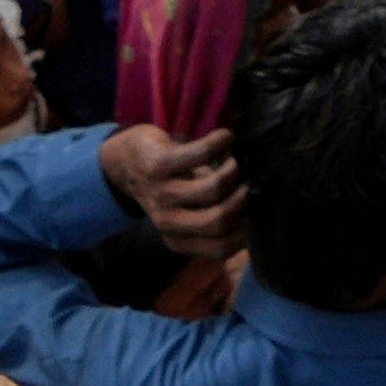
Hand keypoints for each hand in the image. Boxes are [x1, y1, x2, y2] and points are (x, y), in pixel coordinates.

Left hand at [98, 123, 243, 263]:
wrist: (126, 162)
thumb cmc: (171, 187)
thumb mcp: (190, 211)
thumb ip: (217, 216)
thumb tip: (260, 214)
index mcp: (178, 240)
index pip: (222, 249)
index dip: (247, 231)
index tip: (257, 210)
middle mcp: (168, 223)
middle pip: (218, 221)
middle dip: (242, 200)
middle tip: (249, 182)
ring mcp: (161, 194)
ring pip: (212, 189)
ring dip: (233, 171)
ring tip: (236, 161)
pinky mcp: (158, 165)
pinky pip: (200, 154)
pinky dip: (220, 142)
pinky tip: (227, 137)